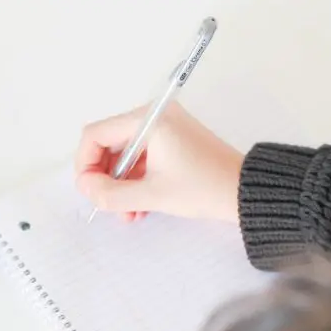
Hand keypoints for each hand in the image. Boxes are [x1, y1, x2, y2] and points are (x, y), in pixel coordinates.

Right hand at [74, 102, 243, 222]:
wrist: (246, 192)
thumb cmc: (205, 188)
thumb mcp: (151, 195)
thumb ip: (109, 193)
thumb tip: (85, 187)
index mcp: (148, 120)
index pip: (96, 134)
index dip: (85, 164)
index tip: (89, 190)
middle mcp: (154, 117)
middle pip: (108, 144)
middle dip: (105, 177)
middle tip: (106, 203)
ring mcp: (164, 129)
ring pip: (124, 155)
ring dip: (120, 185)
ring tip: (127, 213)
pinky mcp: (172, 141)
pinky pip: (141, 159)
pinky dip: (135, 181)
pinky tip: (139, 207)